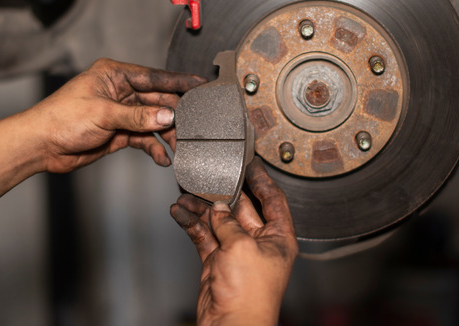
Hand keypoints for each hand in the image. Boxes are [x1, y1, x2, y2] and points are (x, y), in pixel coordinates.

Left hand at [29, 58, 204, 172]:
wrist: (41, 145)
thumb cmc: (61, 119)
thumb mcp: (103, 114)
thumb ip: (138, 117)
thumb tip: (167, 115)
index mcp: (115, 74)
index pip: (154, 76)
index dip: (179, 81)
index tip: (200, 84)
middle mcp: (120, 91)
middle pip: (158, 101)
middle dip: (174, 115)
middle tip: (193, 126)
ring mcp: (121, 113)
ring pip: (153, 122)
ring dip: (166, 135)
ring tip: (179, 147)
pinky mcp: (119, 132)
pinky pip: (144, 138)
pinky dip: (154, 148)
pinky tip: (162, 157)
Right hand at [170, 159, 297, 325]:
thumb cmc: (250, 295)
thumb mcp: (242, 247)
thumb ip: (229, 223)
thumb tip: (220, 208)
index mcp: (279, 237)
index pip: (274, 199)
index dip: (263, 179)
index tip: (253, 163)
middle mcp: (259, 243)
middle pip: (241, 207)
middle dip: (223, 193)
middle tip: (208, 177)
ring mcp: (237, 252)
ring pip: (219, 221)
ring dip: (201, 208)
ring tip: (185, 195)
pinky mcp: (217, 262)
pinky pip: (204, 236)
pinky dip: (191, 224)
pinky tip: (179, 213)